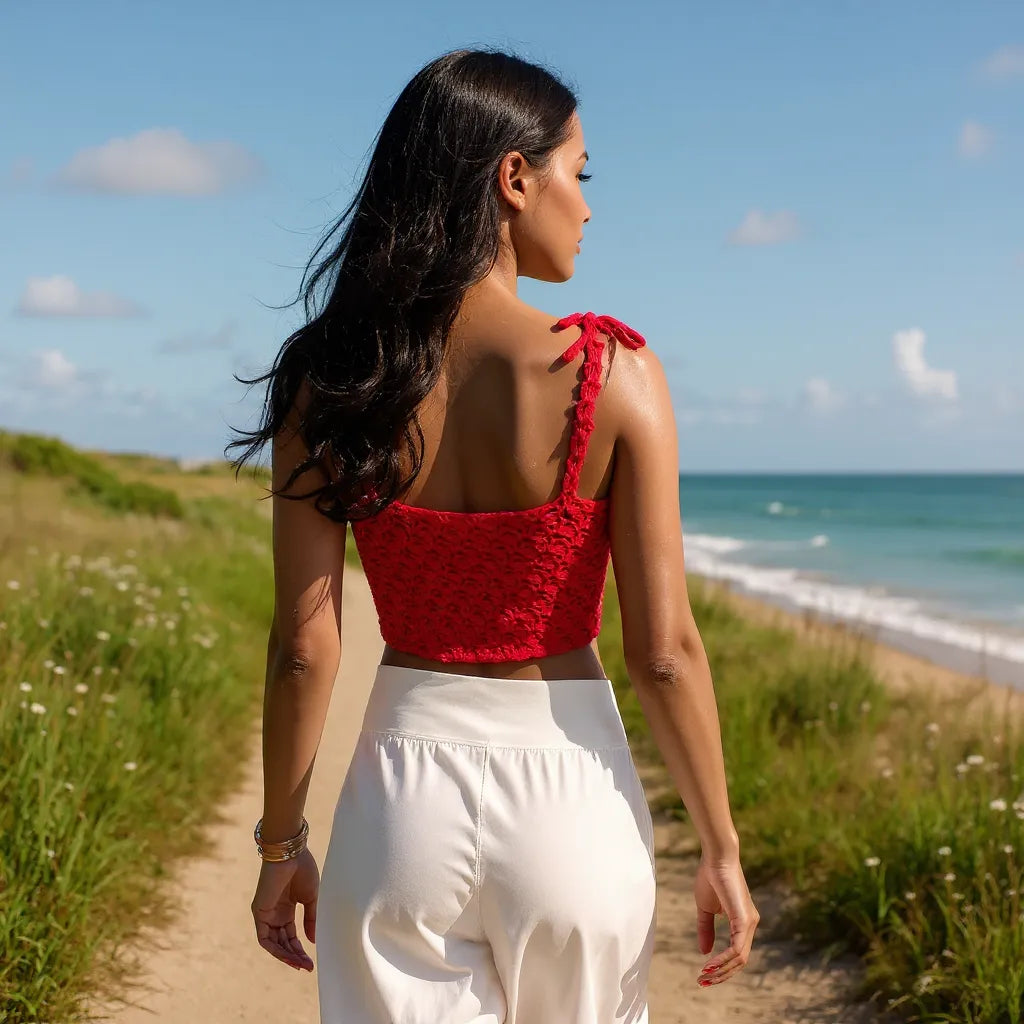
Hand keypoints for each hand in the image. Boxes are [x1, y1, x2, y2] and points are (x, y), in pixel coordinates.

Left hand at [251, 847, 318, 971]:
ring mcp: (265, 913)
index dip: (300, 949)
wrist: (291, 852)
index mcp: (286, 909)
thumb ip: (310, 919)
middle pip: (282, 942)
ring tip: (301, 965)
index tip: (311, 961)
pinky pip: (264, 938)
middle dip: (295, 956)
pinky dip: (275, 949)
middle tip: (308, 967)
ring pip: (273, 943)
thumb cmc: (303, 869)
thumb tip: (313, 941)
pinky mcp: (259, 911)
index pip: (291, 935)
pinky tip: (289, 956)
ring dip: (286, 956)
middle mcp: (274, 913)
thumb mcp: (311, 898)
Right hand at [693, 853, 758, 986]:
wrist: (715, 858)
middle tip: (702, 982)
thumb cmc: (710, 878)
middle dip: (721, 975)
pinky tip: (709, 964)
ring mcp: (750, 923)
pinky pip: (736, 949)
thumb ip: (705, 929)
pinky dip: (723, 960)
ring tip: (703, 976)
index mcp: (742, 922)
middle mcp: (750, 925)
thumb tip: (704, 952)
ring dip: (721, 971)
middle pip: (740, 961)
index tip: (703, 974)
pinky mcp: (744, 920)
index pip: (736, 954)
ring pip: (740, 959)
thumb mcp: (705, 909)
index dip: (721, 967)